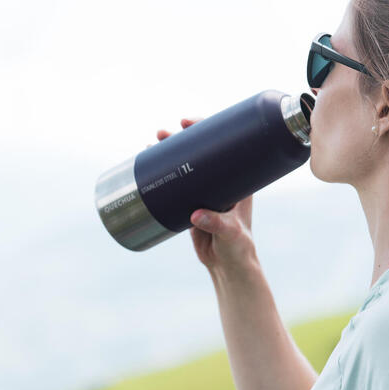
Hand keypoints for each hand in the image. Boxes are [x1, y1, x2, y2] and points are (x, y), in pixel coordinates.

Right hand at [152, 118, 256, 271]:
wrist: (229, 266)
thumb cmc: (238, 246)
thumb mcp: (230, 232)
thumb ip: (216, 222)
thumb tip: (195, 215)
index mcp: (238, 179)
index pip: (223, 145)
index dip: (206, 129)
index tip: (187, 123)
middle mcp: (222, 181)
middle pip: (200, 151)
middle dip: (180, 138)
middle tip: (163, 133)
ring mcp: (206, 191)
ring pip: (186, 166)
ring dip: (169, 153)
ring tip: (151, 144)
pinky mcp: (192, 204)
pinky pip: (177, 184)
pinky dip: (164, 174)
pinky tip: (150, 166)